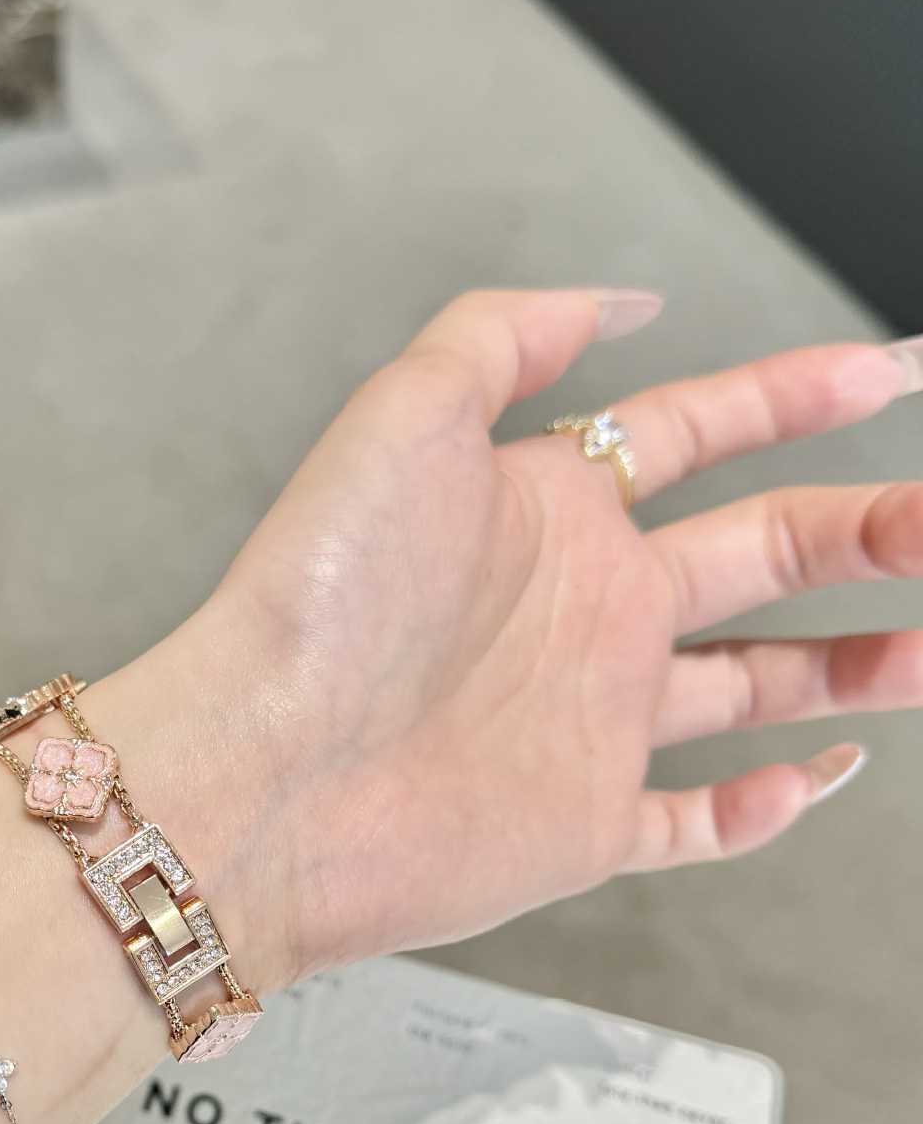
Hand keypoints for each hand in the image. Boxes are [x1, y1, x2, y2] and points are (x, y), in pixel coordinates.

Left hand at [190, 287, 922, 979]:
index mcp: (549, 510)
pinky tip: (818, 775)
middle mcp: (582, 611)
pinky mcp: (583, 822)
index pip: (700, 433)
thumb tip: (619, 301)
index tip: (891, 372)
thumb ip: (507, 334)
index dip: (796, 396)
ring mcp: (590, 721)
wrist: (263, 777)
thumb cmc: (317, 602)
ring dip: (855, 664)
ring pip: (758, 687)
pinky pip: (695, 821)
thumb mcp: (404, 411)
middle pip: (760, 554)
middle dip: (865, 528)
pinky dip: (763, 808)